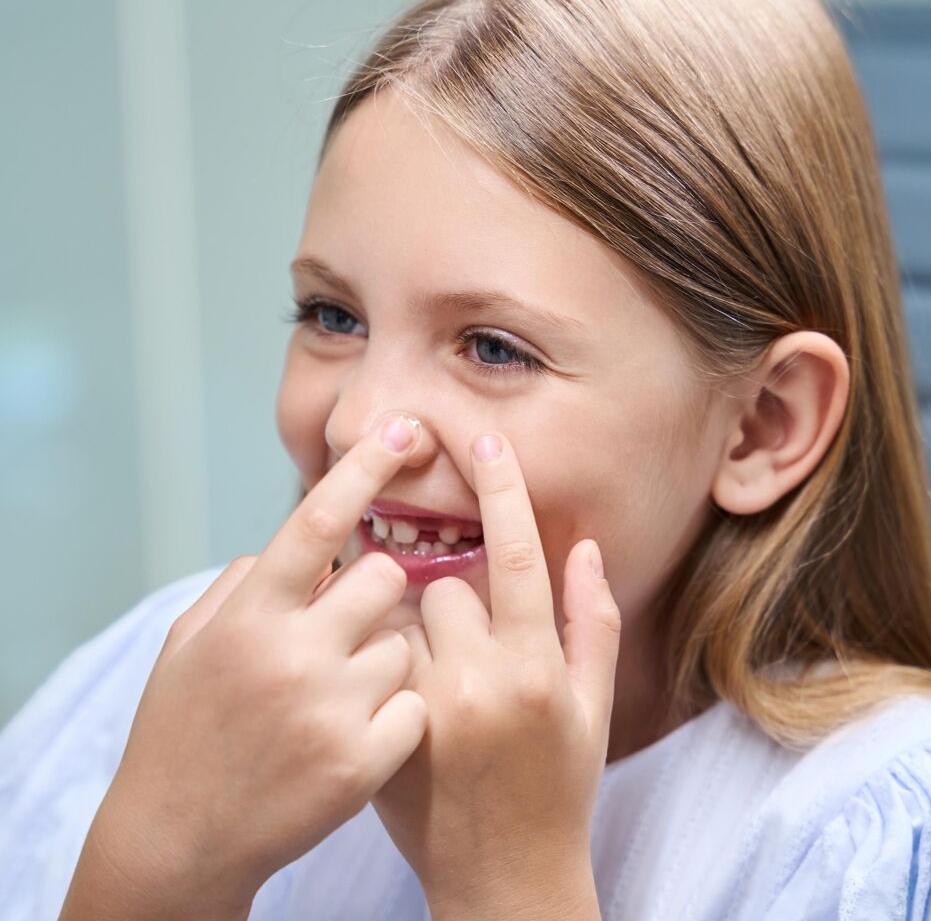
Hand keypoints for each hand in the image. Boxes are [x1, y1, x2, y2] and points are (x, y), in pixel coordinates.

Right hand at [64, 412, 429, 919]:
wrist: (179, 840)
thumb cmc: (185, 727)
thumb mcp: (191, 641)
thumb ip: (246, 583)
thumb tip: (301, 546)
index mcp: (248, 615)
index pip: (317, 521)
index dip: (364, 467)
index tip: (404, 428)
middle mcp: (291, 653)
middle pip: (385, 577)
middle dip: (376, 594)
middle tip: (346, 628)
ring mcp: (329, 710)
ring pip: (406, 643)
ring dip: (385, 659)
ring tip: (339, 695)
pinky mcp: (361, 763)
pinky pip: (415, 704)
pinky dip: (397, 714)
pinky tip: (356, 733)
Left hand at [370, 432, 620, 915]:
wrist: (503, 881)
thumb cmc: (559, 789)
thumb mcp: (594, 708)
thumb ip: (594, 623)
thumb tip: (584, 548)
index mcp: (536, 669)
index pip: (515, 554)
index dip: (501, 487)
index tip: (481, 435)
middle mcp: (477, 685)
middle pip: (444, 584)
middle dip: (452, 597)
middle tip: (467, 646)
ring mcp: (422, 713)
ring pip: (399, 618)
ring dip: (415, 627)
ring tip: (437, 677)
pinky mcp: (380, 736)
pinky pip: (371, 660)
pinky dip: (383, 659)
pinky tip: (398, 694)